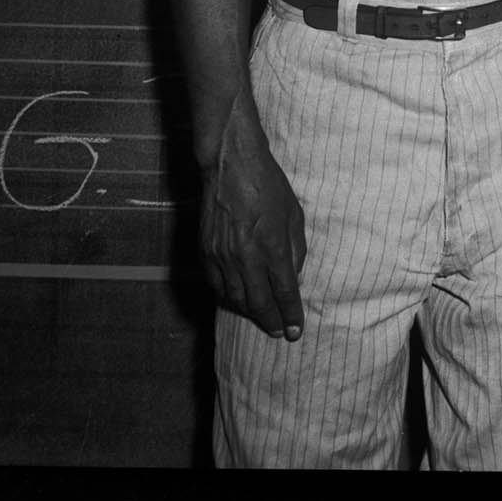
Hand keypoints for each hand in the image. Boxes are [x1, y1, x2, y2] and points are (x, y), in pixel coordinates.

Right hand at [200, 94, 306, 339]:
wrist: (230, 167)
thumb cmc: (269, 186)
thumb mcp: (294, 215)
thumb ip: (295, 249)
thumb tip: (293, 277)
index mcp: (271, 245)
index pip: (283, 291)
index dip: (290, 314)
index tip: (296, 331)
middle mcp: (245, 256)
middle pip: (258, 302)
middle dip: (271, 321)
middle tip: (280, 332)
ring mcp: (221, 256)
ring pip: (235, 298)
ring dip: (250, 312)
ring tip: (263, 318)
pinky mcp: (205, 252)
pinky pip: (216, 286)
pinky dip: (228, 298)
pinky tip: (238, 301)